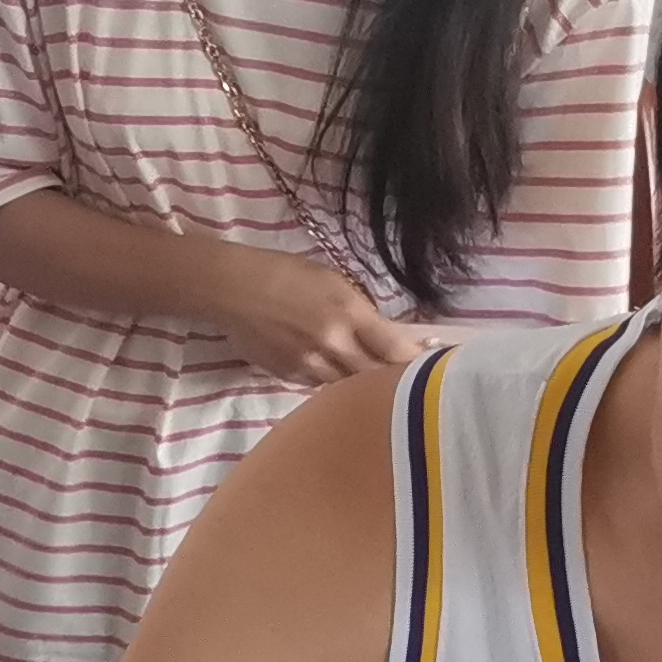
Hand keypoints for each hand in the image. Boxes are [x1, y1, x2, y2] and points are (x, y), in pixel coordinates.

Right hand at [207, 244, 428, 387]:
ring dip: (361, 386)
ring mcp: (309, 365)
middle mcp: (332, 343)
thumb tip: (381, 336)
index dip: (415, 361)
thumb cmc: (284, 273)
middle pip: (376, 376)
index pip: (395, 347)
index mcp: (348, 312)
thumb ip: (359, 311)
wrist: (232, 289)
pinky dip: (330, 382)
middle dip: (392, 379)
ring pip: (348, 388)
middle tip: (408, 382)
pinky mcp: (289, 376)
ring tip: (371, 382)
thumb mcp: (331, 281)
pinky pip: (319, 386)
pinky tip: (329, 371)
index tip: (429, 364)